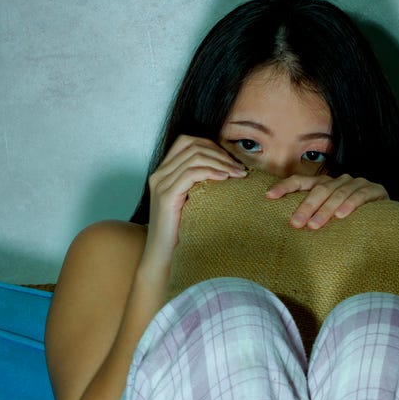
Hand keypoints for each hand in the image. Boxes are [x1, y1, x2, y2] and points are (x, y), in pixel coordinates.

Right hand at [143, 135, 246, 266]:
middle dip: (220, 153)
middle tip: (239, 168)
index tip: (231, 161)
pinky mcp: (166, 196)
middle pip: (192, 145)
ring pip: (194, 157)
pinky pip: (191, 173)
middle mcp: (159, 174)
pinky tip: (225, 178)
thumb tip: (230, 172)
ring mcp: (161, 184)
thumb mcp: (192, 203)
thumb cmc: (182, 233)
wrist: (164, 257)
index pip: (187, 142)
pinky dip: (211, 171)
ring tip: (237, 173)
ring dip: (220, 162)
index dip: (211, 146)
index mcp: (164, 172)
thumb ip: (201, 185)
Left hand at [265, 174, 388, 229]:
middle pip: (319, 189)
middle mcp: (339, 180)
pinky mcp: (375, 190)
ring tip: (315, 225)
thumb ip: (310, 217)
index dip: (285, 187)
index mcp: (324, 184)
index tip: (269, 196)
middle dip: (306, 206)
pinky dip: (350, 205)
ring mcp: (357, 184)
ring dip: (325, 210)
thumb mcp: (327, 217)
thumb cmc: (350, 220)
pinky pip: (360, 196)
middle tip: (296, 223)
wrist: (385, 217)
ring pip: (338, 193)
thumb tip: (284, 229)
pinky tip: (341, 215)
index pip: (301, 181)